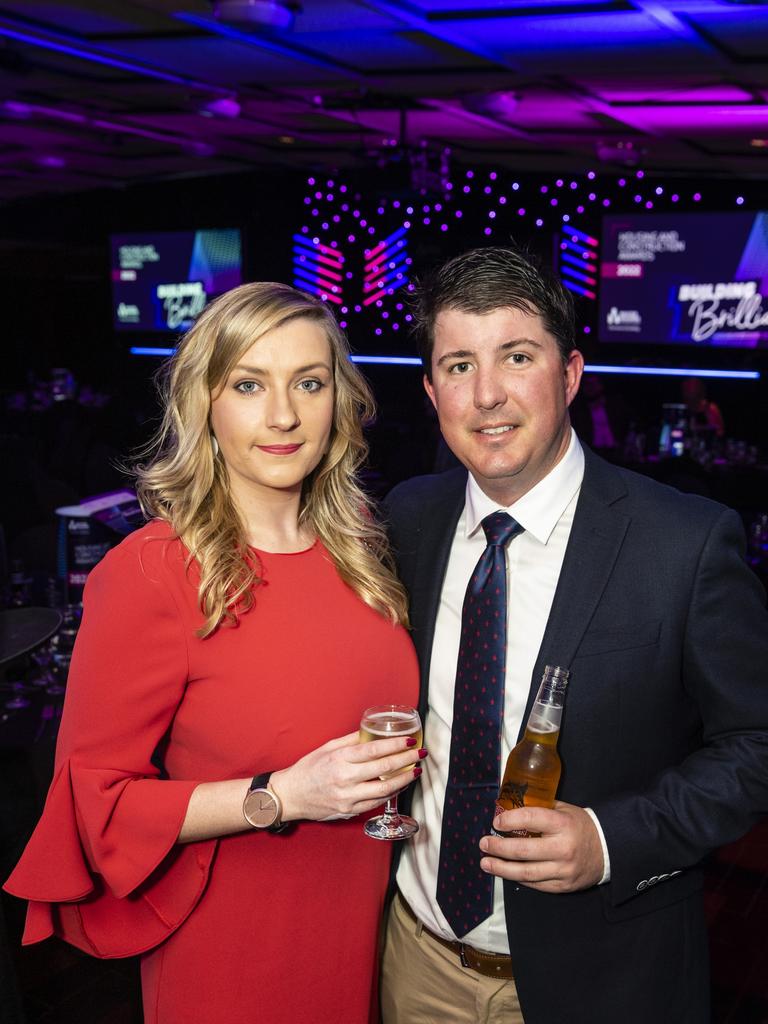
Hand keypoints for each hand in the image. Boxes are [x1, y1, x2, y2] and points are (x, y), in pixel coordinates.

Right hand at [270, 732, 425, 822]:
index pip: (374, 750)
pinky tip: (400, 785)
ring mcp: (348, 797)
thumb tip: (372, 730)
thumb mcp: (327, 747)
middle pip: (384, 768)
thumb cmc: (308, 768)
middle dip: (406, 760)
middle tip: (419, 753)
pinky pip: (376, 802)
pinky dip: (391, 793)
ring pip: (385, 789)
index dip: (395, 745)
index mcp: (340, 759)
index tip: (409, 740)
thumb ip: (351, 740)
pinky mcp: (349, 811)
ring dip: (404, 779)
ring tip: (415, 770)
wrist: (291, 796)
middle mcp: (345, 778)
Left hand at [478, 801, 603, 892]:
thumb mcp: (563, 809)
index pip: (530, 819)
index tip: (495, 822)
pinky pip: (535, 884)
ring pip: (526, 872)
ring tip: (486, 863)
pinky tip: (506, 872)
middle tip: (483, 844)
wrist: (607, 849)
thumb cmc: (579, 825)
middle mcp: (563, 848)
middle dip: (498, 848)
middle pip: (523, 851)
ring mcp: (563, 870)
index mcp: (562, 824)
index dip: (509, 821)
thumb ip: (539, 809)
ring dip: (502, 868)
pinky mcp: (563, 886)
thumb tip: (509, 808)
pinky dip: (518, 878)